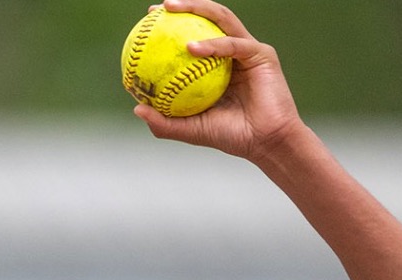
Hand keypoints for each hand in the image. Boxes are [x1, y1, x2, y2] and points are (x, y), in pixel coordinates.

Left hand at [133, 1, 305, 162]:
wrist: (266, 144)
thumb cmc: (231, 137)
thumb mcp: (190, 129)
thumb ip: (164, 121)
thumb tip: (136, 108)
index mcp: (217, 65)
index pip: (193, 35)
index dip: (171, 27)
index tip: (145, 26)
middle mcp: (233, 52)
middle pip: (207, 18)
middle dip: (182, 7)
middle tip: (155, 9)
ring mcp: (248, 50)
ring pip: (221, 19)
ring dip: (196, 9)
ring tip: (170, 10)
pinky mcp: (262, 54)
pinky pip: (232, 44)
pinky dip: (212, 44)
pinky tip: (190, 46)